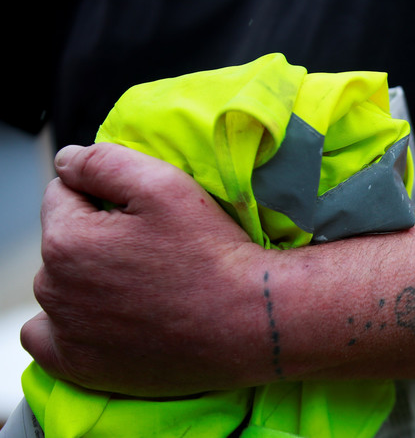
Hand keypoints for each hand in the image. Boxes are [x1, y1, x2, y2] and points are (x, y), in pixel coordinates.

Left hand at [21, 143, 265, 395]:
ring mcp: (69, 335)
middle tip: (152, 249)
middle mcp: (55, 290)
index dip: (105, 195)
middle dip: (94, 236)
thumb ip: (102, 161)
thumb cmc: (212, 254)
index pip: (62, 194)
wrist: (251, 322)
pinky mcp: (83, 368)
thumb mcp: (163, 184)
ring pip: (61, 286)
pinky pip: (48, 339)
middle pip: (62, 242)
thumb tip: (66, 161)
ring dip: (86, 278)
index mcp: (67, 241)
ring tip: (142, 284)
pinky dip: (68, 326)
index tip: (145, 214)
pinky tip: (106, 318)